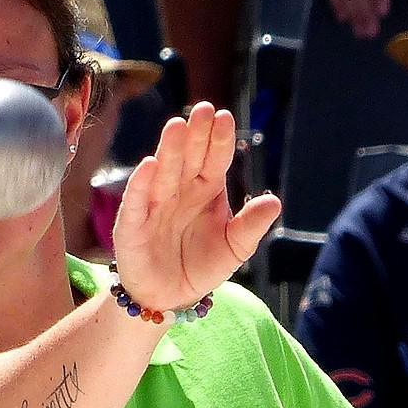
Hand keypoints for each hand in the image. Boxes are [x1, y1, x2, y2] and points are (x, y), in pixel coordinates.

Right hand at [112, 102, 280, 310]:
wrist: (167, 297)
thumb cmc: (199, 265)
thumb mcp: (234, 249)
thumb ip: (251, 225)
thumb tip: (275, 201)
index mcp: (206, 191)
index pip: (214, 160)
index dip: (218, 140)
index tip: (224, 117)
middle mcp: (180, 191)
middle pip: (188, 159)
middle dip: (195, 135)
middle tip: (203, 110)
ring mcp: (154, 205)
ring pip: (164, 173)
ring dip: (170, 150)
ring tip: (177, 126)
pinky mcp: (132, 224)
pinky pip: (137, 201)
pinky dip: (141, 183)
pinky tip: (149, 164)